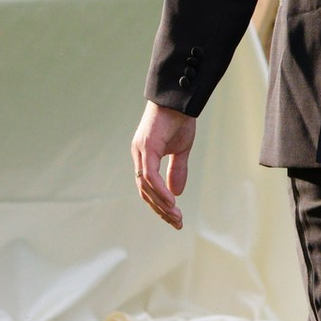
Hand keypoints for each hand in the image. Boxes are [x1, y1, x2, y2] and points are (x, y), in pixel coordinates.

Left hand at [133, 100, 196, 228]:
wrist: (179, 98)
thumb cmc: (179, 119)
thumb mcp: (181, 150)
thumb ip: (177, 170)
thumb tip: (177, 194)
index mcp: (145, 157)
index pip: (148, 188)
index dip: (160, 205)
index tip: (174, 218)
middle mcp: (138, 155)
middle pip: (145, 191)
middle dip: (161, 210)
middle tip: (177, 223)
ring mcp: (140, 151)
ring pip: (146, 186)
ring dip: (161, 204)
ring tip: (176, 216)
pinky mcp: (146, 147)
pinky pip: (150, 175)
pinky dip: (160, 191)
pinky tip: (172, 202)